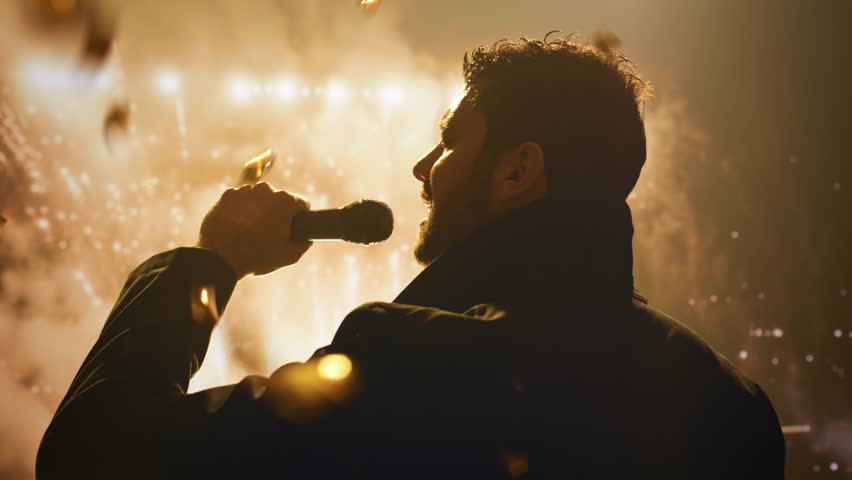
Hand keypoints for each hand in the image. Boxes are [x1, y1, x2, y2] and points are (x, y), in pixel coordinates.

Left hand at [197, 182, 312, 278]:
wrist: (219, 258)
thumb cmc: (257, 257)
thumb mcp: (289, 256)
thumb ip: (303, 244)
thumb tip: (306, 239)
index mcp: (285, 201)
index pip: (302, 204)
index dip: (299, 218)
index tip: (292, 229)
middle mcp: (266, 190)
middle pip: (279, 200)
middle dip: (278, 213)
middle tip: (270, 234)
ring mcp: (245, 190)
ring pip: (259, 198)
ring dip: (259, 210)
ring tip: (251, 232)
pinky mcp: (227, 195)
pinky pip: (241, 200)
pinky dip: (241, 210)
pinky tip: (238, 227)